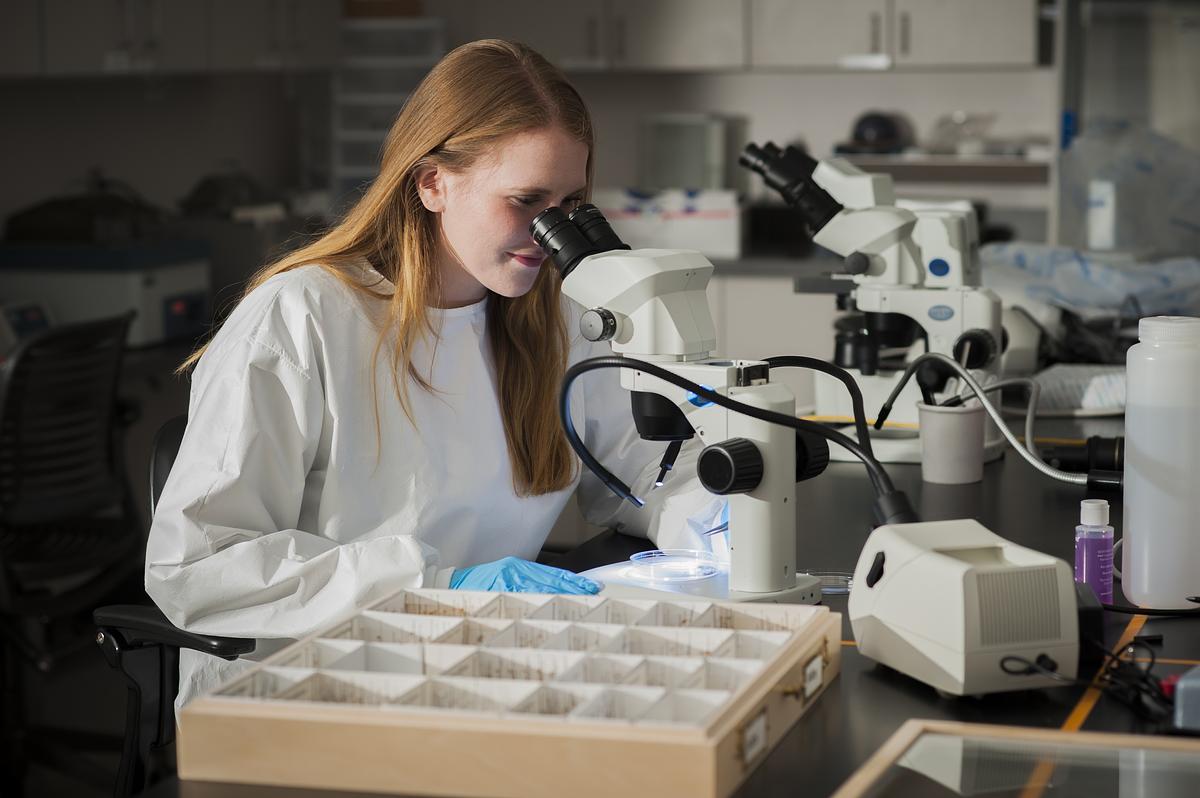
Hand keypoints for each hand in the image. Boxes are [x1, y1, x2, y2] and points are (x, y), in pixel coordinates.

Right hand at [449, 556, 601, 594]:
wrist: (449, 585)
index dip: (573, 581)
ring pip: (542, 587)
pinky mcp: (499, 588)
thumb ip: (526, 586)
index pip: (553, 574)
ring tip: (582, 600)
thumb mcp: (504, 581)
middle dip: (574, 587)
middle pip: (552, 579)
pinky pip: (524, 595)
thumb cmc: (476, 587)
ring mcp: (508, 579)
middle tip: (594, 592)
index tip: (591, 587)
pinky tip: (554, 605)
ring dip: (562, 594)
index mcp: (518, 568)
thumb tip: (553, 596)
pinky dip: (540, 601)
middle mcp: (516, 570)